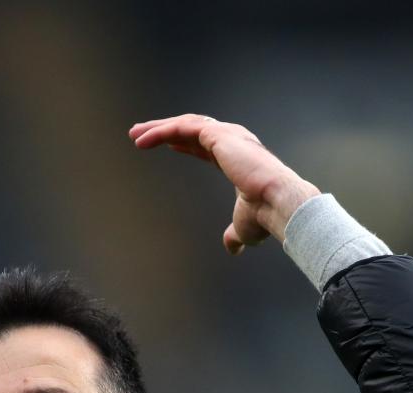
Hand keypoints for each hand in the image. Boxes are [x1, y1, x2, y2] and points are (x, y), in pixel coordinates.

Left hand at [129, 115, 319, 254]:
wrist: (277, 204)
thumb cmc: (264, 215)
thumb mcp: (242, 228)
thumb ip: (233, 235)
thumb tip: (232, 249)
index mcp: (237, 158)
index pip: (206, 145)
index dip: (185, 144)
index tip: (168, 144)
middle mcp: (234, 140)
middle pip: (192, 129)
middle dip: (165, 131)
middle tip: (140, 135)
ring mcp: (227, 134)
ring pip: (185, 124)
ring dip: (158, 128)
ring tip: (135, 134)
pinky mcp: (219, 135)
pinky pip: (183, 128)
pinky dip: (161, 132)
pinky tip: (143, 141)